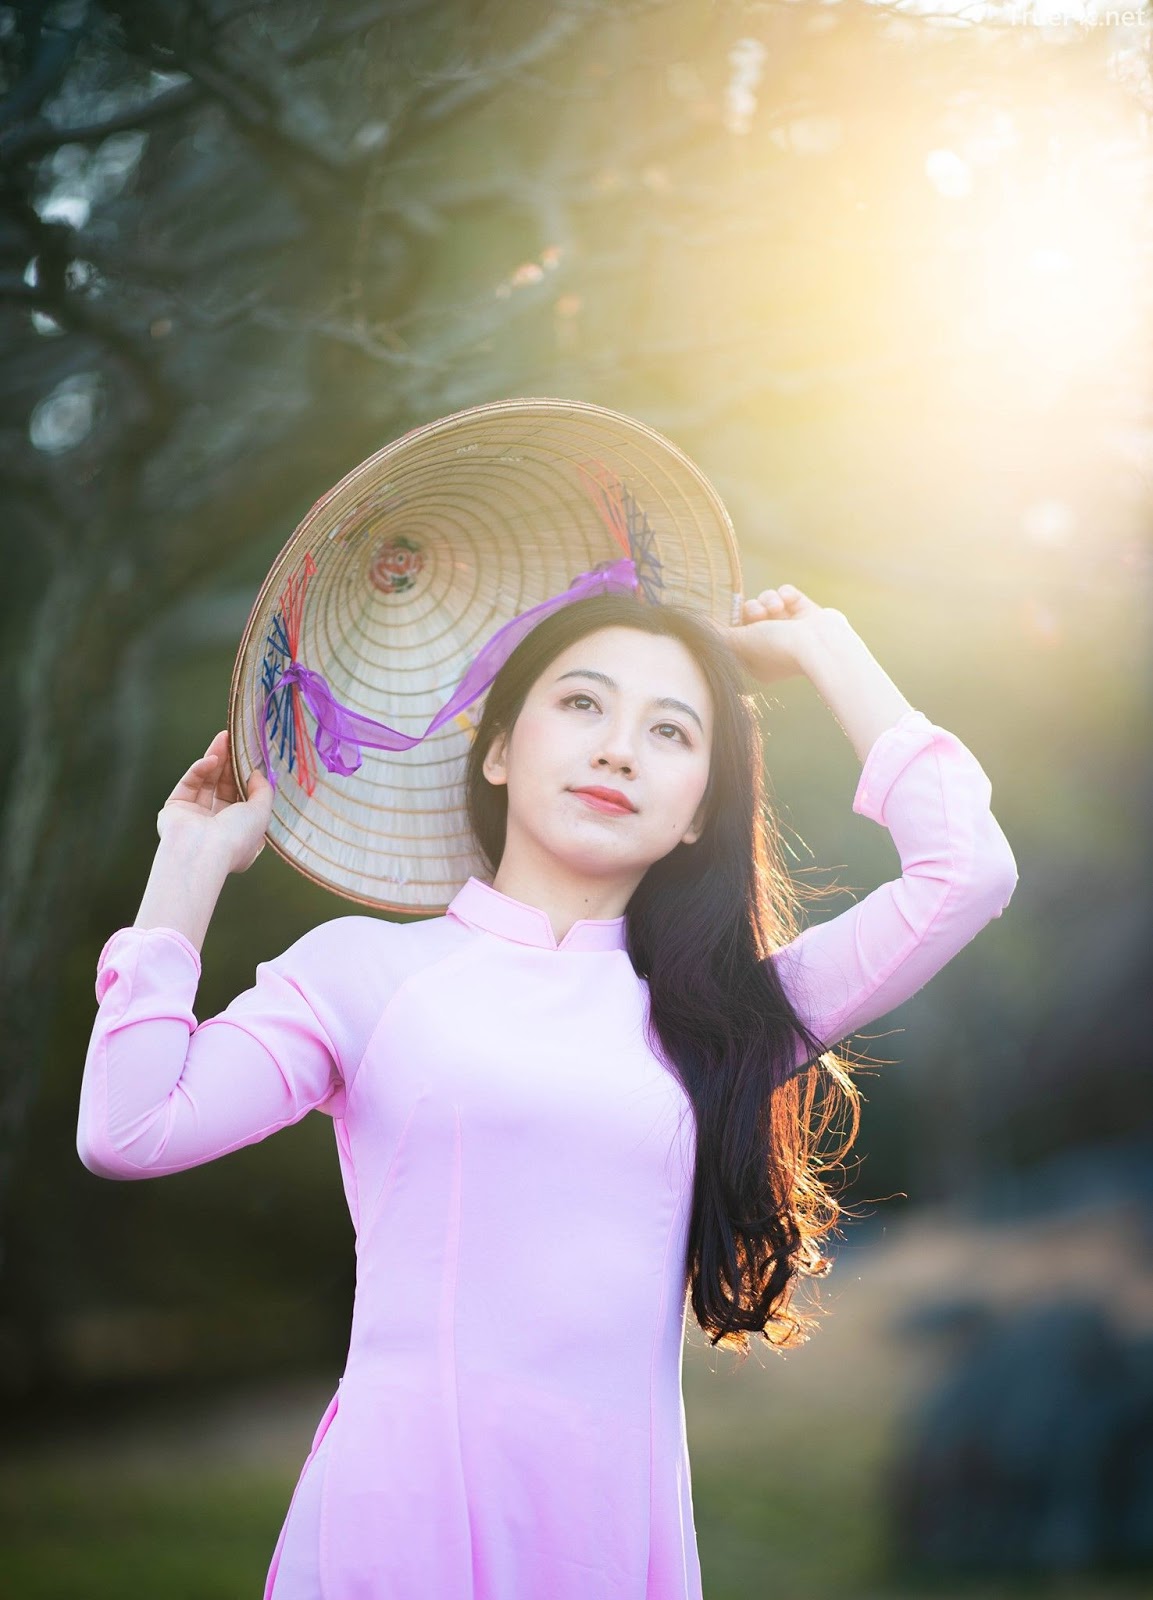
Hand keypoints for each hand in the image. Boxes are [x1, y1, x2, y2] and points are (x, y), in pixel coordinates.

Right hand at [156, 729, 273, 874]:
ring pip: (206, 782)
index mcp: (237, 835)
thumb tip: (257, 774)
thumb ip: (263, 791)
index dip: (248, 781)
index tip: (252, 761)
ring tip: (224, 738)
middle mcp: (215, 828)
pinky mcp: (175, 809)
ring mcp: (194, 818)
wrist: (202, 851)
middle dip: (230, 765)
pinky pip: (190, 784)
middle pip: (224, 789)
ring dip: (215, 759)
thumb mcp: (261, 812)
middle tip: (235, 742)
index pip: (244, 803)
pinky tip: (213, 759)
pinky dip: (200, 769)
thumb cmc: (236, 837)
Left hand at [725, 583, 846, 685]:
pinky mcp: (808, 613)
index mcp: (759, 660)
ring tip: (777, 608)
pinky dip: (787, 594)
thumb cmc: (776, 648)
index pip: (738, 635)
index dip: (734, 623)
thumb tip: (698, 625)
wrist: (820, 645)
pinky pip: (788, 593)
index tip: (730, 617)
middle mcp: (776, 645)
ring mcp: (794, 629)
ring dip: (769, 600)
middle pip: (752, 615)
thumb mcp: (739, 643)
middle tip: (758, 614)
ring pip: (768, 601)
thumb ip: (718, 634)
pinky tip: (790, 601)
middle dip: (752, 609)